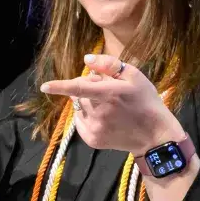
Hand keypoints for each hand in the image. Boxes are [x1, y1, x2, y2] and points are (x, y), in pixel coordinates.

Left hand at [39, 54, 183, 155]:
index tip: (45, 86)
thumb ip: (109, 65)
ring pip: (79, 107)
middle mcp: (100, 113)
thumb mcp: (134, 77)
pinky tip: (104, 117)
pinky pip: (80, 121)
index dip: (61, 87)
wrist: (155, 136)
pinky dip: (87, 116)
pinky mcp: (92, 140)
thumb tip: (87, 60)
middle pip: (80, 94)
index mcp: (110, 94)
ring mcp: (95, 128)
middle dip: (88, 88)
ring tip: (109, 106)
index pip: (80, 88)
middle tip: (108, 91)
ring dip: (87, 102)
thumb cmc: (146, 102)